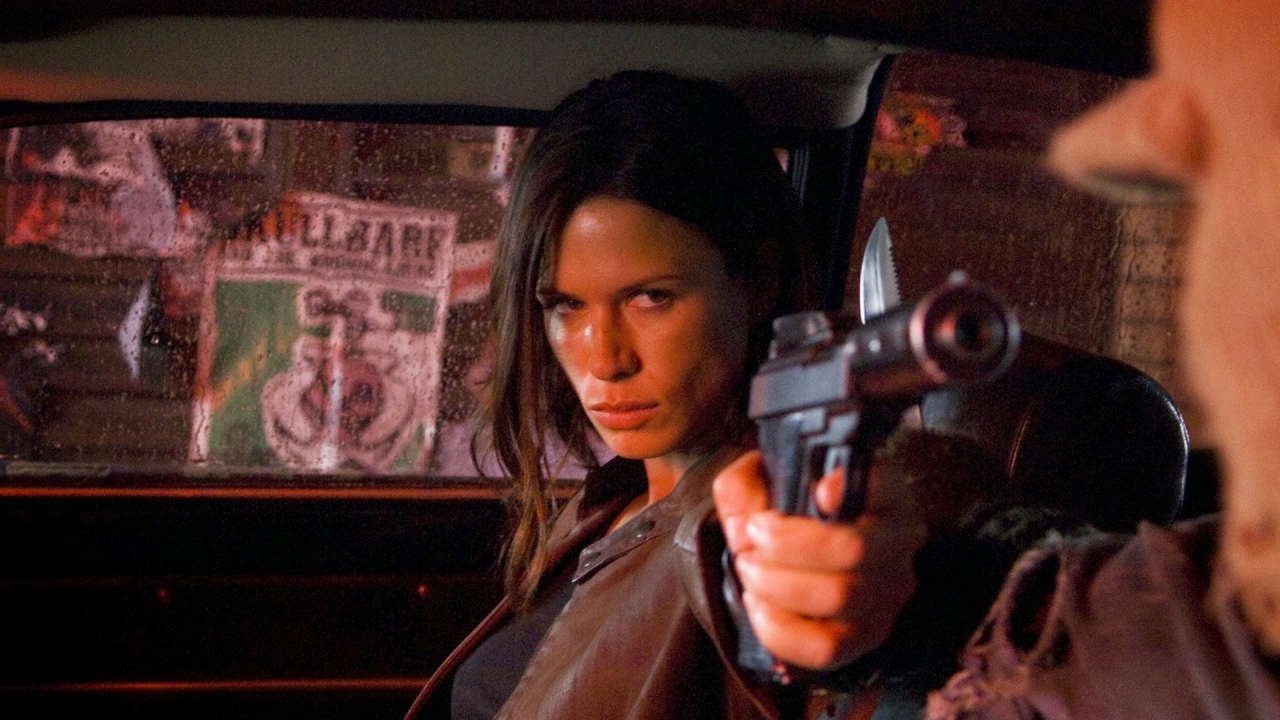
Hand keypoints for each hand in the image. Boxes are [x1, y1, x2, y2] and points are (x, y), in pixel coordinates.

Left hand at [713, 450, 925, 669]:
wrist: (794, 556)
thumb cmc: (785, 510)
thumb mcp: (759, 481)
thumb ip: (745, 488)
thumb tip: (746, 529)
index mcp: (883, 491)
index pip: (883, 485)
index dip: (851, 489)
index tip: (817, 491)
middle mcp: (898, 541)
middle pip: (854, 549)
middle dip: (787, 546)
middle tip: (753, 536)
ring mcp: (889, 593)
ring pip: (839, 597)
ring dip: (777, 584)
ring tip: (749, 569)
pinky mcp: (867, 636)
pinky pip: (826, 646)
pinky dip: (782, 630)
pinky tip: (758, 606)